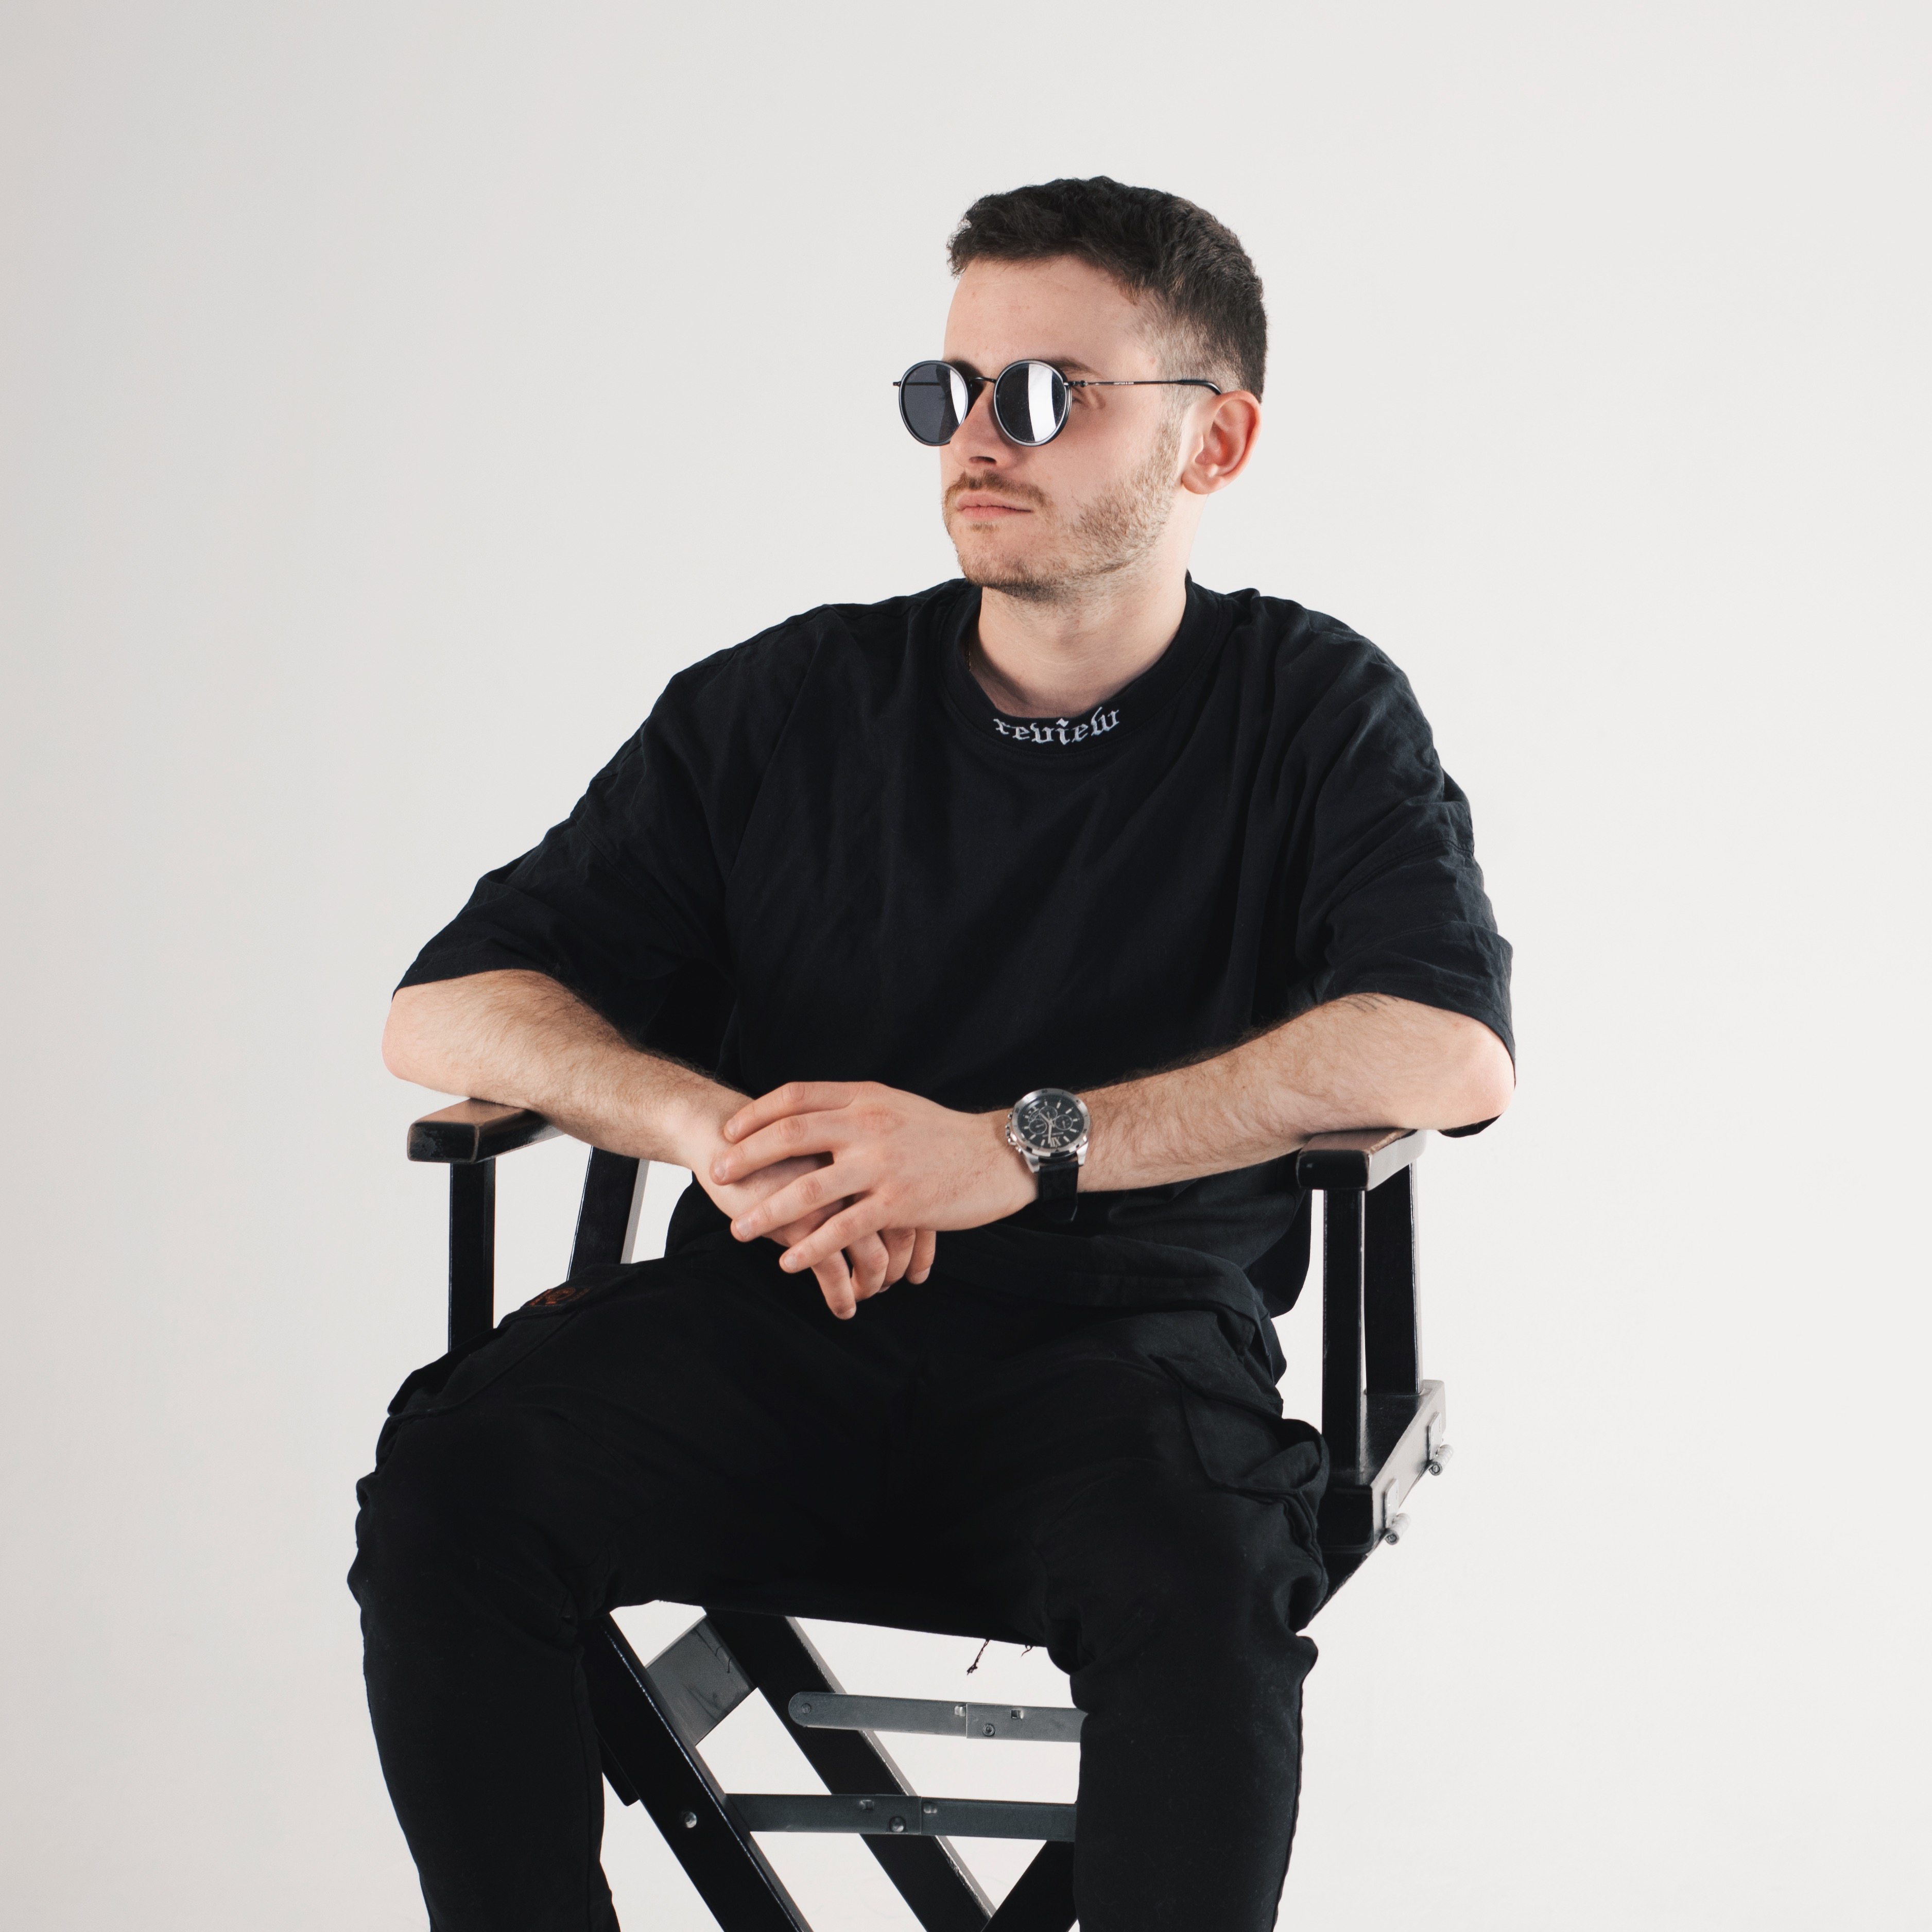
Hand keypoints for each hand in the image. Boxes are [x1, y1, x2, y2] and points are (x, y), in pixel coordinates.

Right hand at [688, 1138, 928, 1320]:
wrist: (722, 1135)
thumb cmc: (774, 1142)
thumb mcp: (824, 1145)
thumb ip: (854, 1166)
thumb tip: (881, 1198)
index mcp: (872, 1149)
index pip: (915, 1199)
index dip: (924, 1239)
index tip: (919, 1265)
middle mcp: (860, 1173)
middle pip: (905, 1229)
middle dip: (906, 1266)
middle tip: (898, 1283)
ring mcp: (834, 1200)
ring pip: (874, 1256)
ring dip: (874, 1284)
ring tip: (867, 1294)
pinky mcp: (801, 1222)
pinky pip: (833, 1270)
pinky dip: (842, 1295)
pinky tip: (844, 1308)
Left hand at [711, 1081, 1035, 1285]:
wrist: (997, 1156)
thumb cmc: (942, 1135)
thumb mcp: (893, 1106)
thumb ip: (851, 1109)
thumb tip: (806, 1115)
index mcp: (864, 1099)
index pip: (796, 1097)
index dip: (756, 1114)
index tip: (729, 1132)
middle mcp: (868, 1126)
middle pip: (790, 1135)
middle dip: (747, 1157)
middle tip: (717, 1174)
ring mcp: (882, 1166)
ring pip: (811, 1189)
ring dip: (769, 1212)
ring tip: (740, 1230)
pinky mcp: (899, 1204)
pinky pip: (844, 1229)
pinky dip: (811, 1246)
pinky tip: (789, 1260)